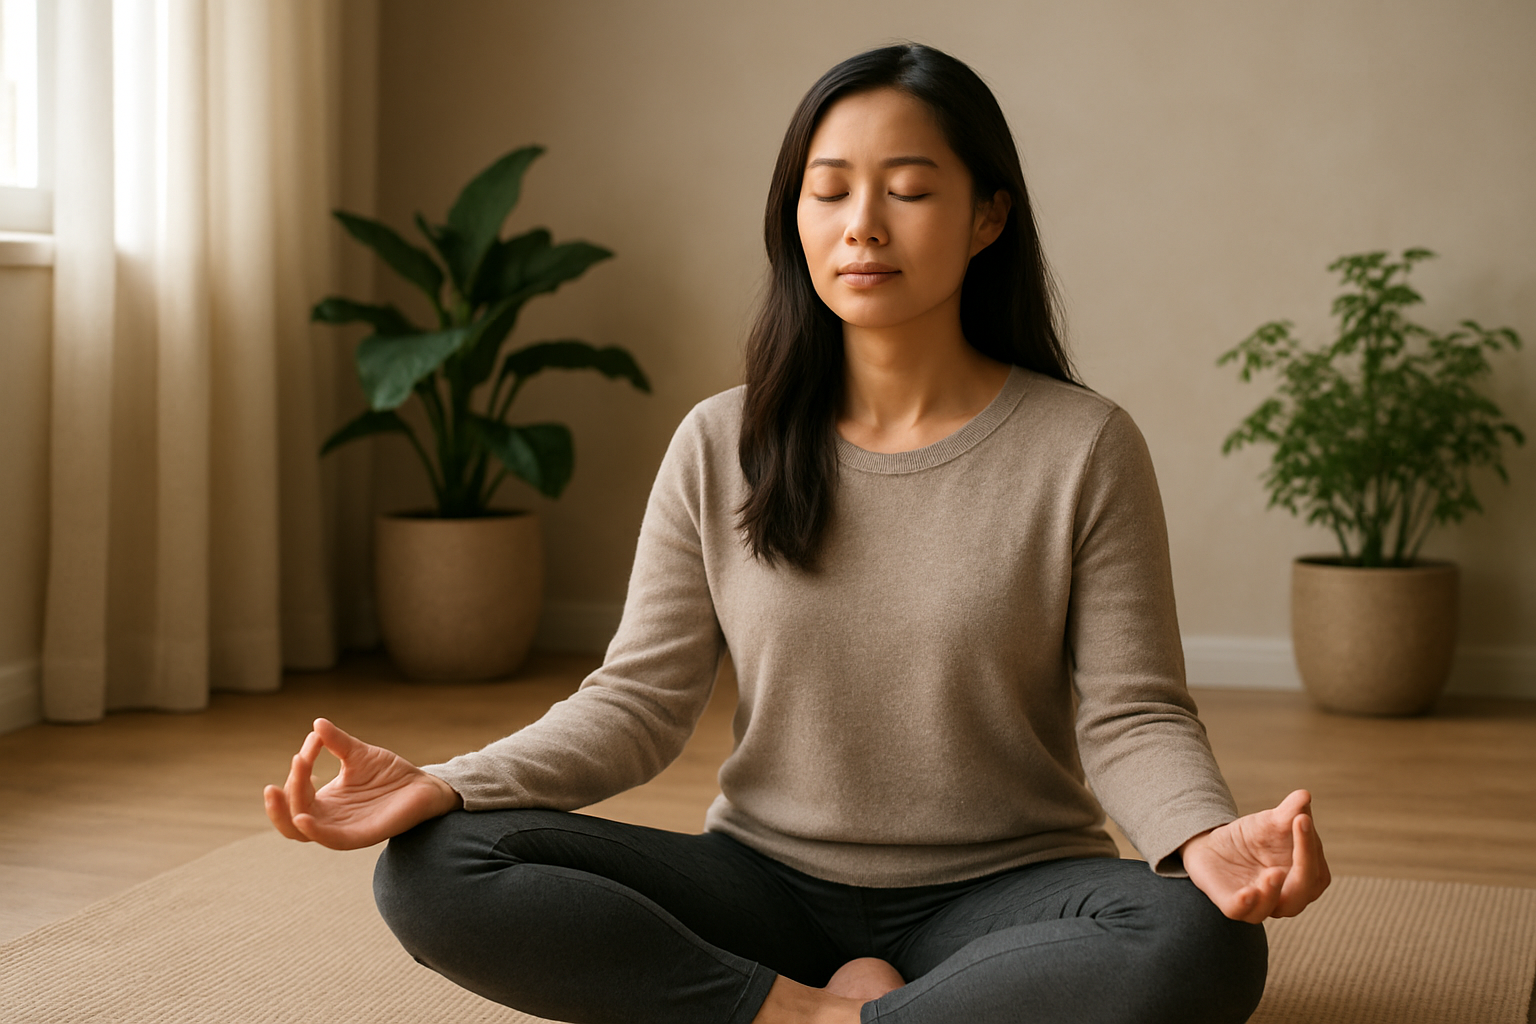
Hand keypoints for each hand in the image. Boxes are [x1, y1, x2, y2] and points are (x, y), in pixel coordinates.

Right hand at [263, 718, 462, 849]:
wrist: (424, 785)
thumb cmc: (390, 773)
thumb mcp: (358, 754)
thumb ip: (337, 741)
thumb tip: (316, 723)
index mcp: (326, 802)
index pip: (296, 794)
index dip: (297, 770)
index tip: (313, 740)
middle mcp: (330, 818)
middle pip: (290, 818)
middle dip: (279, 799)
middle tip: (289, 767)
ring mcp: (344, 829)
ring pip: (302, 832)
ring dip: (286, 812)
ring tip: (277, 789)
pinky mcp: (361, 836)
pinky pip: (330, 840)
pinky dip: (313, 831)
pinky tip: (301, 817)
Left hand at [1180, 788, 1330, 923]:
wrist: (1214, 844)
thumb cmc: (1253, 837)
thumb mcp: (1271, 822)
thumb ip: (1289, 813)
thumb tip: (1304, 794)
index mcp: (1305, 879)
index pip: (1315, 869)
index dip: (1309, 845)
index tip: (1300, 818)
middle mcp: (1287, 898)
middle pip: (1302, 892)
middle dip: (1302, 867)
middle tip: (1295, 831)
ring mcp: (1259, 904)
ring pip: (1273, 908)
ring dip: (1274, 892)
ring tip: (1272, 873)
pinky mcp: (1232, 906)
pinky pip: (1241, 911)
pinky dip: (1246, 904)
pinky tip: (1247, 893)